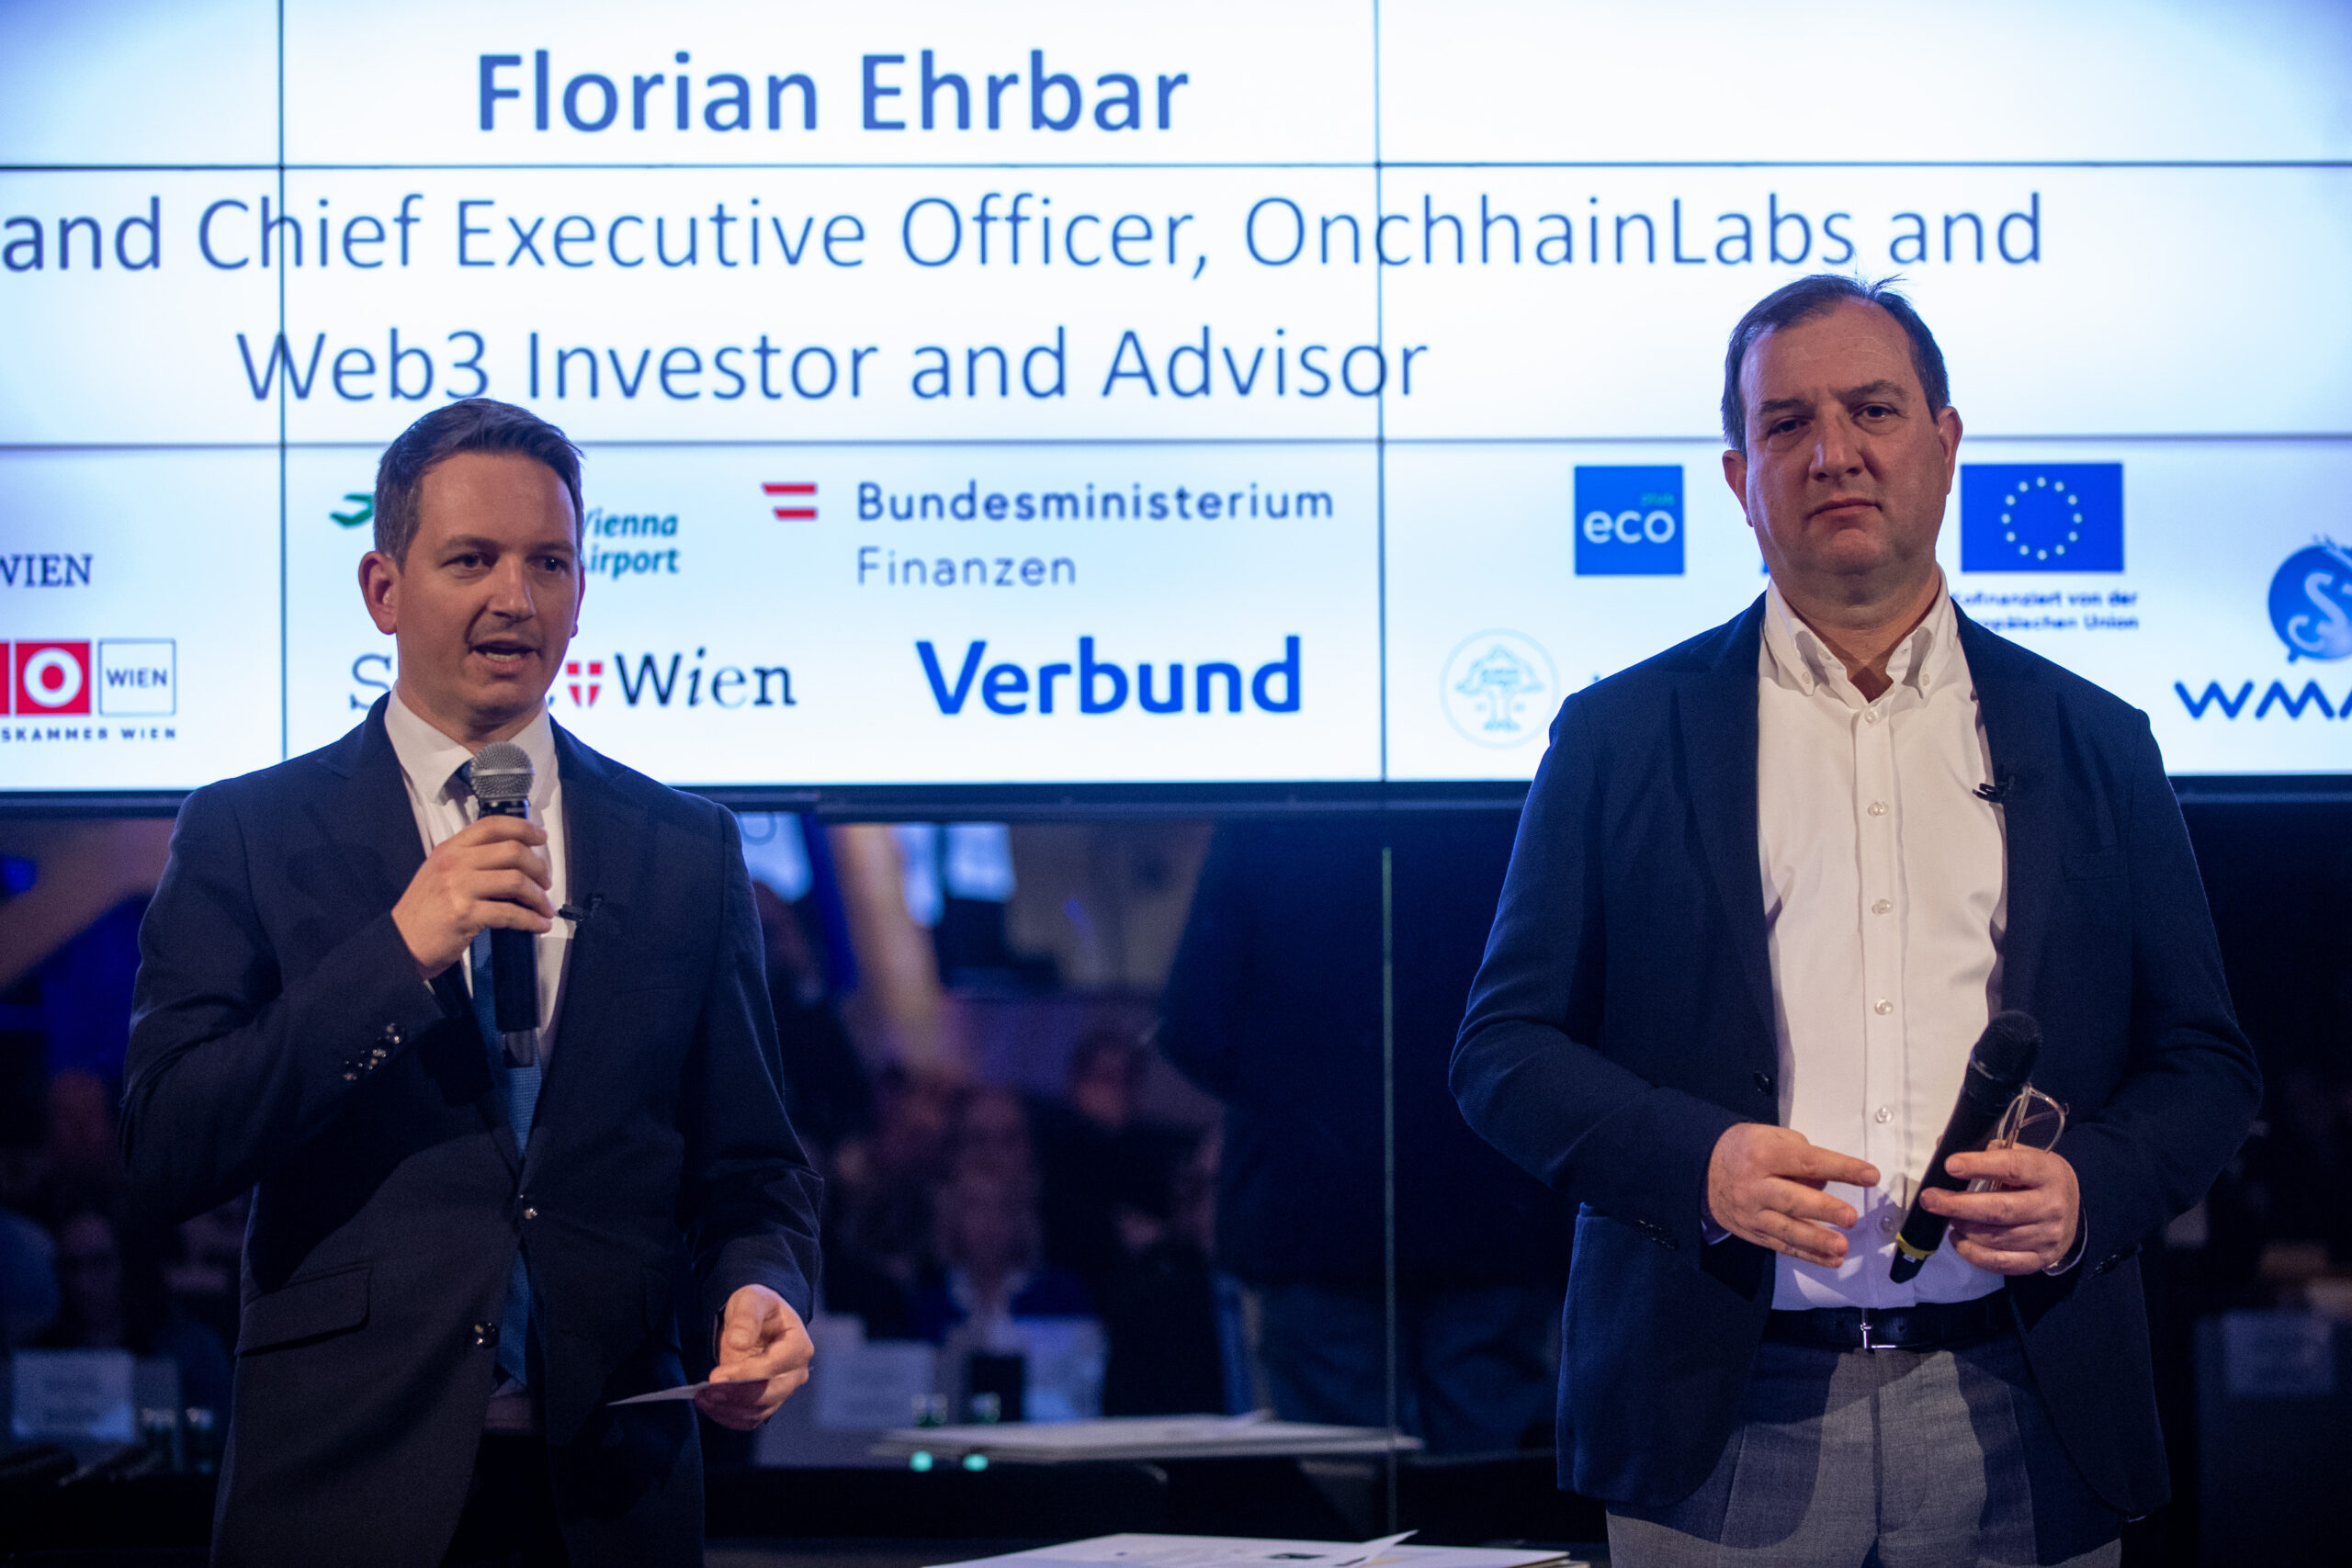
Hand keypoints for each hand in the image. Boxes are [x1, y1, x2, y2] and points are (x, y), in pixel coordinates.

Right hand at [390, 815, 552, 976]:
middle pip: (512, 851)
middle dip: (538, 867)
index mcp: (450, 849)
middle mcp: (454, 863)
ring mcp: (459, 888)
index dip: (523, 828)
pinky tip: (538, 924)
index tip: (540, 836)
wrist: (401, 943)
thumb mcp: (439, 873)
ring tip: (544, 906)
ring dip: (538, 896)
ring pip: (516, 881)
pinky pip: (510, 913)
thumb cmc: (423, 912)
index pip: (492, 826)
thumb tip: (512, 857)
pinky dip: (531, 919)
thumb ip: (470, 860)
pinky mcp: (465, 914)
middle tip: (545, 881)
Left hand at [695, 1285, 812, 1430]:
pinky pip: (751, 1418)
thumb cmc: (758, 1308)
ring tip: (702, 1397)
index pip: (774, 1366)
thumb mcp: (751, 1299)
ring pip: (759, 1410)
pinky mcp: (768, 1402)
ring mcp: (784, 1390)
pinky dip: (730, 1416)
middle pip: (769, 1394)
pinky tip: (710, 1405)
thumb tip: (740, 1342)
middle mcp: (796, 1372)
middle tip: (706, 1391)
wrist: (757, 1320)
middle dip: (735, 1395)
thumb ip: (746, 1317)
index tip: (716, 1376)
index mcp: (798, 1345)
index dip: (745, 1374)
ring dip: (729, 1408)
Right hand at [1707, 1123, 1880, 1267]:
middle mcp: (1755, 1185)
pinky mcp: (1752, 1233)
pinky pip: (1781, 1246)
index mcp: (1762, 1154)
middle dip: (1823, 1209)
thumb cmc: (1745, 1149)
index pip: (1806, 1161)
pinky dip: (1807, 1255)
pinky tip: (1831, 1260)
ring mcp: (1752, 1213)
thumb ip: (1801, 1154)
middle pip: (1792, 1199)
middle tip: (1850, 1217)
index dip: (1840, 1168)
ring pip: (1786, 1229)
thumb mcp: (1769, 1136)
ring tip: (1841, 1247)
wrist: (1704, 1171)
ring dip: (1816, 1240)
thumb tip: (1827, 1182)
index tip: (1870, 1175)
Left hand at [1922, 1145, 2079, 1273]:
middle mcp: (2051, 1206)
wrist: (2071, 1211)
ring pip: (1996, 1238)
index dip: (1979, 1166)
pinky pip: (2000, 1262)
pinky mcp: (2039, 1259)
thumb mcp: (2023, 1156)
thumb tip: (1944, 1144)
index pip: (2012, 1168)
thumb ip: (1988, 1151)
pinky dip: (1973, 1254)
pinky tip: (1958, 1239)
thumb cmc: (2036, 1178)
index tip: (1950, 1165)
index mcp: (2047, 1173)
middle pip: (2000, 1210)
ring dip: (1964, 1228)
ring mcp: (2047, 1236)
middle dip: (1959, 1205)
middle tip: (1929, 1200)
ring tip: (1947, 1217)